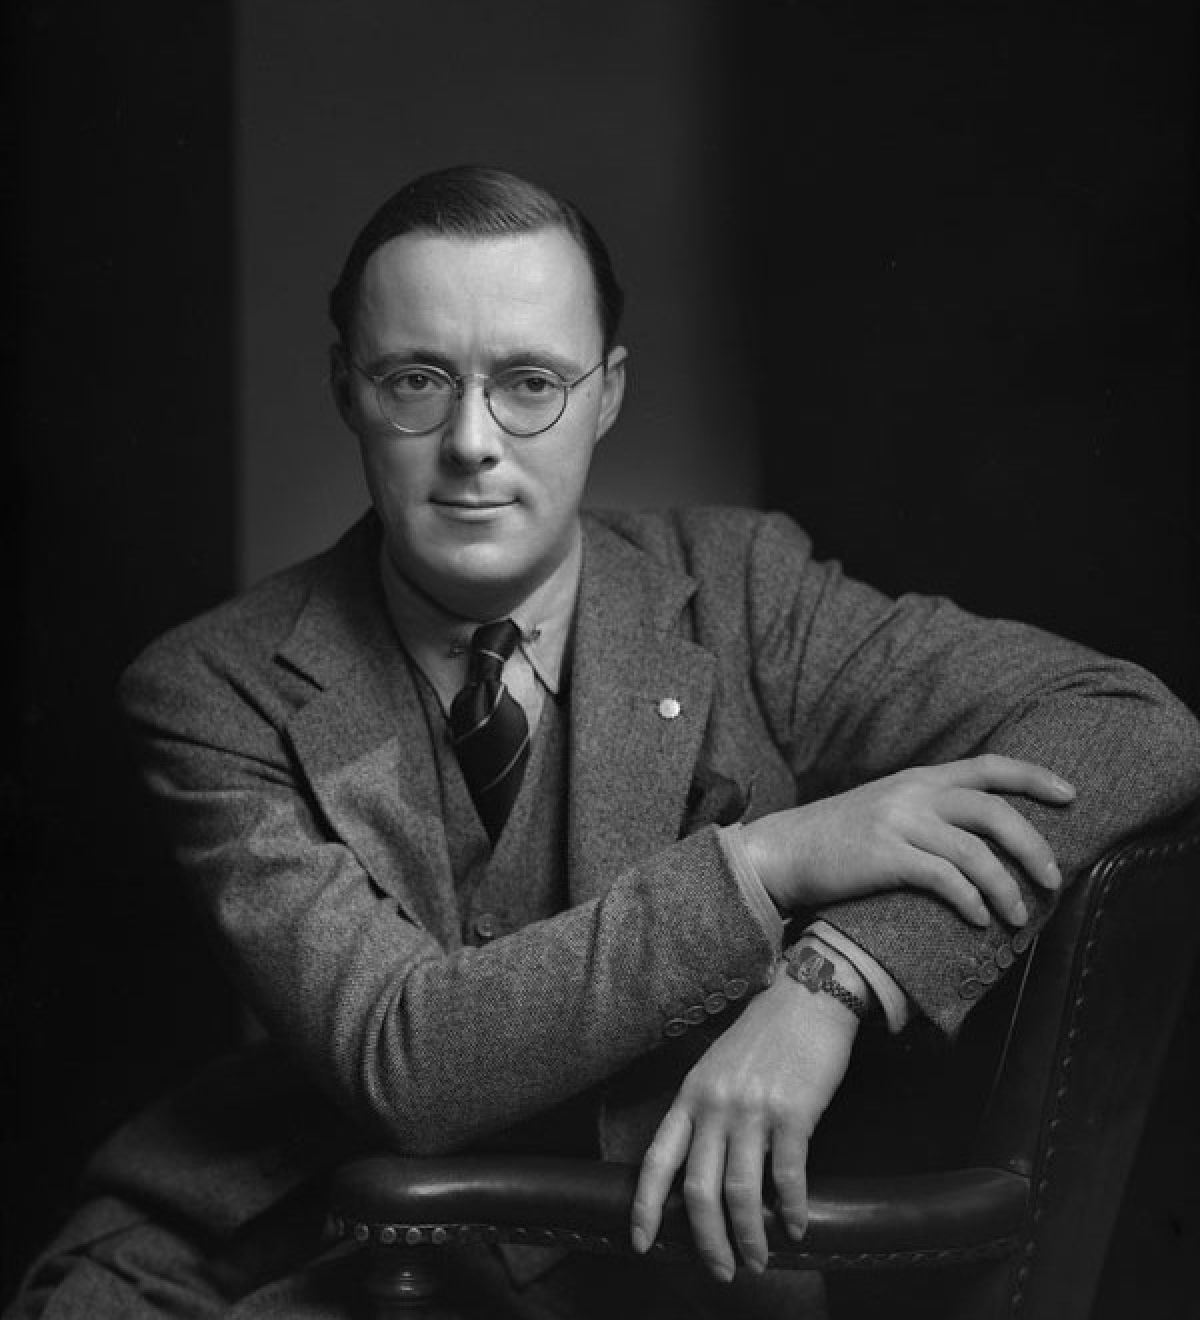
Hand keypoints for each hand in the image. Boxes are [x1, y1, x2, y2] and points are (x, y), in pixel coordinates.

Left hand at [630, 961, 858, 1280]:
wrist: (806, 1000)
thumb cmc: (763, 1037)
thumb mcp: (716, 1069)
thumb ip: (705, 1114)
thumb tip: (704, 1172)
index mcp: (690, 1096)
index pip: (656, 1160)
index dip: (646, 1207)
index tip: (640, 1244)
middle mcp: (714, 1106)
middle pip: (698, 1190)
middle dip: (707, 1241)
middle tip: (721, 1272)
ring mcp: (752, 1110)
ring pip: (740, 1193)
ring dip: (749, 1238)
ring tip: (759, 1262)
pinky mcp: (793, 1114)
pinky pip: (787, 1177)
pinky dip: (791, 1210)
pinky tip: (796, 1228)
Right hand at [742, 754, 1074, 925]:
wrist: (782, 850)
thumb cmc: (836, 838)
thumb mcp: (885, 807)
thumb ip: (926, 809)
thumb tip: (975, 834)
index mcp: (918, 779)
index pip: (989, 767)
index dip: (1035, 778)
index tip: (1070, 794)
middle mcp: (913, 794)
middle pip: (994, 810)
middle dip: (1034, 846)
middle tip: (1053, 879)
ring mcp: (898, 823)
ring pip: (975, 851)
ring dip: (1006, 887)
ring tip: (1018, 916)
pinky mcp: (884, 857)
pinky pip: (944, 878)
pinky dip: (971, 901)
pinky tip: (978, 920)